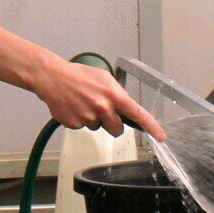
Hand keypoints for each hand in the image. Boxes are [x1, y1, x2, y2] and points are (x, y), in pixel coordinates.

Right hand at [33, 57, 166, 140]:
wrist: (52, 77)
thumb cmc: (78, 75)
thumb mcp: (104, 78)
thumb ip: (117, 94)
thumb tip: (126, 108)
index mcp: (113, 95)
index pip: (138, 114)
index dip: (152, 127)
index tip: (161, 136)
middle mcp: (103, 108)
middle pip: (117, 129)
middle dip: (112, 124)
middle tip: (102, 110)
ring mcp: (88, 117)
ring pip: (98, 127)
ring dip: (93, 119)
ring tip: (82, 103)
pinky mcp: (74, 124)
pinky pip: (82, 127)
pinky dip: (79, 119)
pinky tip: (73, 106)